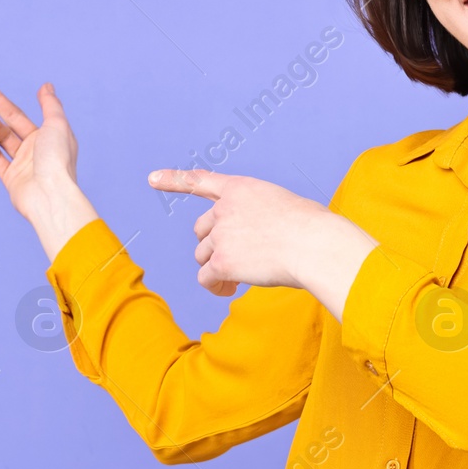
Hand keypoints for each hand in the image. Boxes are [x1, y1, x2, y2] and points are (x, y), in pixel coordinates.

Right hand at [0, 78, 97, 260]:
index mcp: (48, 135)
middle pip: (10, 121)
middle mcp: (36, 148)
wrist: (51, 196)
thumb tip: (46, 87)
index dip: (6, 99)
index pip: (21, 113)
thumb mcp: (57, 125)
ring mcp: (23, 164)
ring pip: (2, 139)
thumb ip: (50, 105)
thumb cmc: (58, 160)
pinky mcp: (11, 178)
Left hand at [148, 170, 378, 317]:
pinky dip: (217, 286)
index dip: (174, 179)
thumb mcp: (285, 206)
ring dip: (218, 268)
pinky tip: (233, 290)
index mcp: (241, 188)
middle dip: (213, 246)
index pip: (201, 181)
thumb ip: (261, 216)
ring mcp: (221, 235)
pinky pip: (206, 279)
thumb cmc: (314, 229)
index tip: (152, 178)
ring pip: (203, 256)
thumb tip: (260, 242)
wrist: (316, 245)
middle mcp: (225, 209)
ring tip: (240, 279)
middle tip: (237, 261)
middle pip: (201, 231)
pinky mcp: (222, 262)